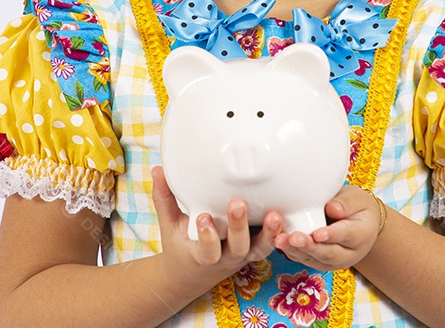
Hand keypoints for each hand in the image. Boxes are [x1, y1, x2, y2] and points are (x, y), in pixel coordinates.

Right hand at [150, 165, 281, 293]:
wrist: (192, 275)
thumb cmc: (181, 245)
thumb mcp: (169, 225)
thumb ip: (164, 198)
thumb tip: (158, 170)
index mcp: (202, 255)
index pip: (207, 250)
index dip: (207, 236)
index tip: (203, 217)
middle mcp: (226, 258)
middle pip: (237, 248)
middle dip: (239, 227)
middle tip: (238, 204)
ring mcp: (243, 255)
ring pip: (259, 249)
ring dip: (268, 233)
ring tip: (275, 214)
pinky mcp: (254, 250)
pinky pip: (270, 244)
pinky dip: (278, 234)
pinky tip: (286, 217)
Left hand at [273, 185, 381, 271]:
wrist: (359, 224)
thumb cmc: (357, 208)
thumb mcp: (357, 199)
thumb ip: (346, 203)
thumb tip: (332, 209)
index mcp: (362, 235)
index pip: (347, 235)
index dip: (331, 235)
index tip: (318, 233)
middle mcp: (348, 253)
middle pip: (328, 253)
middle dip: (309, 247)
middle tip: (294, 238)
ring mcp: (333, 261)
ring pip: (314, 259)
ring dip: (296, 251)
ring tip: (281, 241)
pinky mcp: (319, 262)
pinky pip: (305, 259)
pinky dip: (291, 252)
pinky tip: (279, 243)